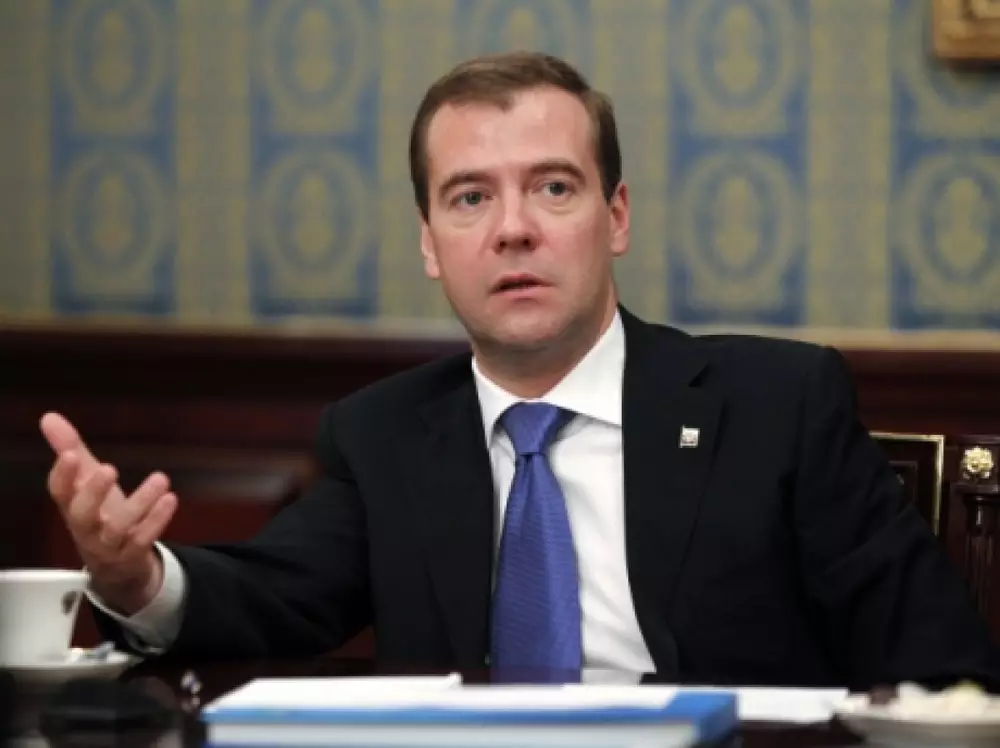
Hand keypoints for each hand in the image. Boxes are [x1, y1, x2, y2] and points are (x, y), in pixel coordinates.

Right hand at [40, 412, 178, 614]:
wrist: (117, 568)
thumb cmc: (100, 515)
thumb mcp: (87, 481)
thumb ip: (71, 448)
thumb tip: (50, 417)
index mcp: (72, 507)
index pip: (59, 492)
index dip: (62, 475)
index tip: (70, 454)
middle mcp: (86, 528)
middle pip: (82, 514)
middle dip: (93, 492)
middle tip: (108, 468)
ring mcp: (109, 546)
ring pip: (119, 528)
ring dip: (140, 503)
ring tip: (161, 478)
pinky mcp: (132, 556)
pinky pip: (143, 540)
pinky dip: (157, 520)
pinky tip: (170, 499)